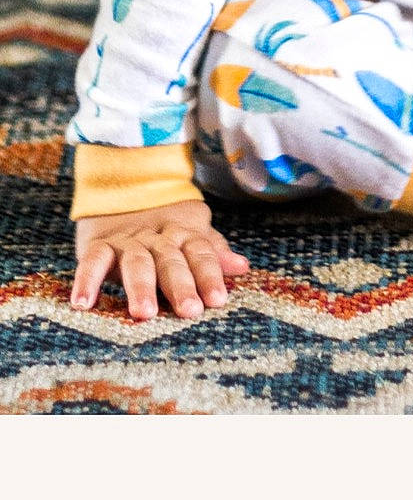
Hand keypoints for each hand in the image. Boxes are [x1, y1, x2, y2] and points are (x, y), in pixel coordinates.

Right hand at [71, 196, 250, 322]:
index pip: (201, 252)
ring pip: (136, 262)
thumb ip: (213, 252)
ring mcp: (128, 240)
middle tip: (189, 310)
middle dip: (181, 285)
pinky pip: (93, 260)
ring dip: (140, 286)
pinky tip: (83, 303)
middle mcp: (157, 237)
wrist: (124, 187)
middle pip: (171, 260)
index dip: (210, 274)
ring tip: (144, 313)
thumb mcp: (192, 233)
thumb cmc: (166, 227)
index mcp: (184, 234)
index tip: (218, 300)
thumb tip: (242, 267)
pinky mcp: (99, 244)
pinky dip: (87, 280)